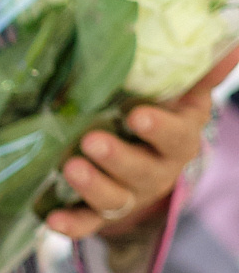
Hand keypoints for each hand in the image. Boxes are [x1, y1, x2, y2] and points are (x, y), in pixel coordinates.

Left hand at [47, 47, 238, 242]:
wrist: (144, 157)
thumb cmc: (161, 117)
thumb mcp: (182, 95)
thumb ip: (199, 74)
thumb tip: (231, 47)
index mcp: (178, 140)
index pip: (176, 138)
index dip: (159, 130)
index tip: (137, 115)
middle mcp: (157, 172)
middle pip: (143, 171)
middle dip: (117, 158)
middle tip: (91, 141)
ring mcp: (129, 195)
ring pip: (115, 199)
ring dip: (92, 186)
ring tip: (70, 167)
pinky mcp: (100, 213)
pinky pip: (87, 223)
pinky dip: (71, 225)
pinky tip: (52, 219)